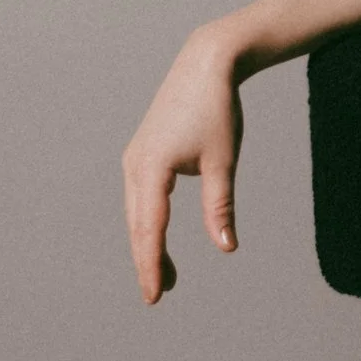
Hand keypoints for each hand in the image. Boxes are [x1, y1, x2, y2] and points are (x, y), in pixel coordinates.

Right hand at [121, 27, 246, 302]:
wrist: (206, 64)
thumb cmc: (218, 110)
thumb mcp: (223, 162)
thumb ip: (220, 207)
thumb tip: (226, 248)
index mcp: (152, 169)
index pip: (150, 229)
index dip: (150, 265)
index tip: (153, 297)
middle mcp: (135, 165)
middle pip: (138, 225)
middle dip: (147, 260)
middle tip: (159, 295)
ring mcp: (135, 158)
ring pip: (137, 213)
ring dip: (148, 243)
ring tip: (166, 275)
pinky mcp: (142, 152)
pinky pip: (140, 197)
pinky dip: (148, 221)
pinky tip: (160, 236)